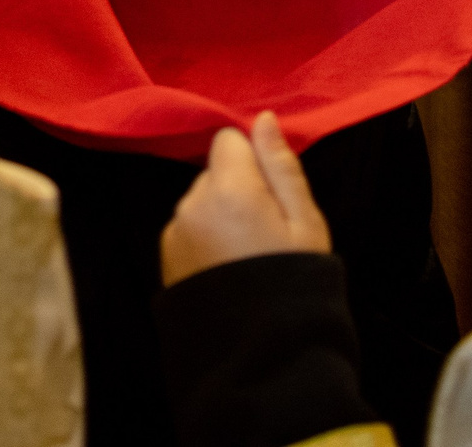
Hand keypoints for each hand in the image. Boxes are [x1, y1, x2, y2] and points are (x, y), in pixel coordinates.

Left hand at [160, 112, 329, 286]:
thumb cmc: (293, 281)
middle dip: (238, 191)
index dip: (254, 162)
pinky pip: (189, 232)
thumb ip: (281, 166)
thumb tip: (264, 119)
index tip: (272, 196)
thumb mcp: (305, 222)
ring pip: (201, 204)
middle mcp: (191, 205)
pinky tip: (227, 272)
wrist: (262, 352)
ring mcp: (174, 234)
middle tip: (266, 234)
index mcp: (227, 189)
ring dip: (220, 218)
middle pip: (215, 173)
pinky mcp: (166, 261)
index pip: (229, 140)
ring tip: (247, 259)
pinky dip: (206, 243)